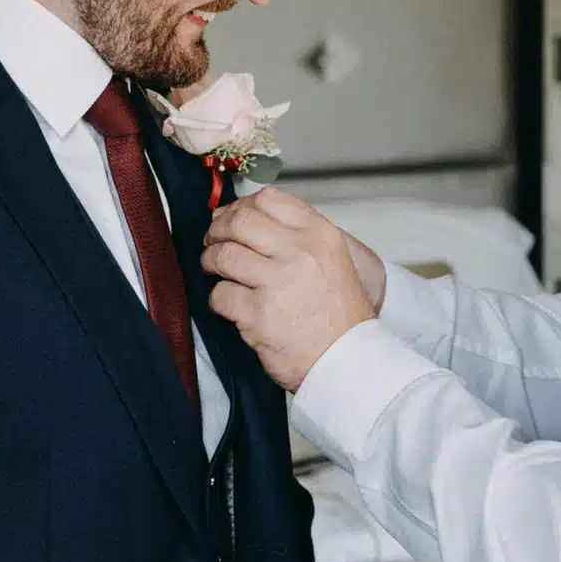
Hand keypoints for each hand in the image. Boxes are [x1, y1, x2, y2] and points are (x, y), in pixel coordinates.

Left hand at [203, 190, 378, 391]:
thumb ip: (297, 236)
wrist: (348, 361)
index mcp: (320, 236)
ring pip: (224, 256)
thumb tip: (245, 217)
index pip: (270, 199)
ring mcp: (278, 284)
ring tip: (216, 270)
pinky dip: (219, 299)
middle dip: (218, 230)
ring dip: (212, 262)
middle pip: (240, 222)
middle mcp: (300, 254)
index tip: (232, 217)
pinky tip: (231, 305)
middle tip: (214, 241)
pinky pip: (220, 295)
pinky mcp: (258, 315)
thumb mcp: (335, 261)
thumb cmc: (340, 318)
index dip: (242, 205)